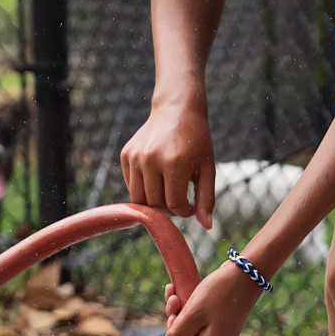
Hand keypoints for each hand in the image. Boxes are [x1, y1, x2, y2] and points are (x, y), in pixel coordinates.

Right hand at [120, 98, 215, 227]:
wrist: (177, 109)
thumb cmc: (196, 141)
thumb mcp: (208, 168)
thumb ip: (206, 198)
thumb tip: (206, 226)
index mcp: (175, 162)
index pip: (174, 204)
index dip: (184, 210)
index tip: (190, 205)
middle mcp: (151, 159)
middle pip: (155, 204)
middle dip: (168, 208)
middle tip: (179, 199)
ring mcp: (136, 157)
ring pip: (138, 200)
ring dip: (153, 203)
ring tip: (167, 192)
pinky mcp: (126, 155)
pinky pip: (131, 186)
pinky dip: (143, 190)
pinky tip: (156, 179)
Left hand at [159, 262, 260, 335]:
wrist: (244, 272)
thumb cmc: (220, 293)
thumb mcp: (193, 314)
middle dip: (176, 334)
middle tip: (173, 314)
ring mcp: (219, 333)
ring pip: (190, 334)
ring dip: (178, 317)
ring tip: (174, 297)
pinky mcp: (217, 320)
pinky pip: (196, 321)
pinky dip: (185, 309)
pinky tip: (175, 292)